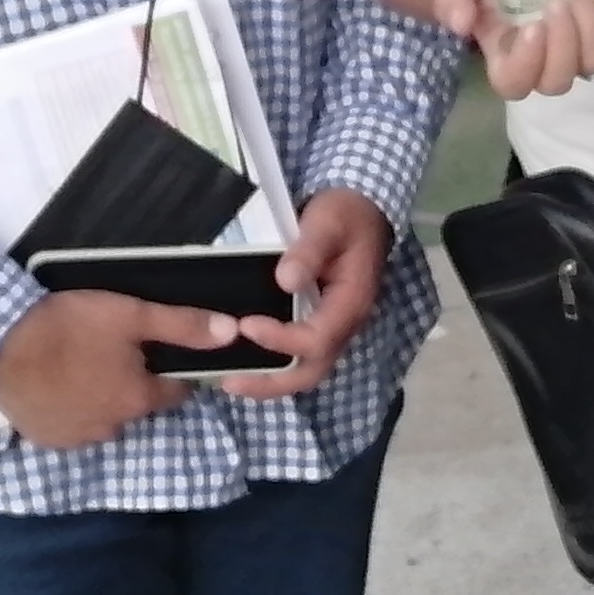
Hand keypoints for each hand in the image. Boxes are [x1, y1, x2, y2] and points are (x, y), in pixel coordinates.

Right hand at [0, 282, 220, 448]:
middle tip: (109, 349)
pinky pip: (73, 425)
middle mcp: (117, 427)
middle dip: (132, 381)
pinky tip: (57, 383)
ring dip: (101, 396)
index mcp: (140, 398)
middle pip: (139, 403)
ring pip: (106, 415)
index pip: (176, 389)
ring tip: (79, 363)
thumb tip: (233, 333)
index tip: (154, 349)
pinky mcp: (50, 439)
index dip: (171, 368)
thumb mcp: (128, 315)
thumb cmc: (67, 328)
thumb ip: (182, 325)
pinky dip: (72, 408)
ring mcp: (80, 438)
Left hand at [219, 189, 390, 398]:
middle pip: (313, 369)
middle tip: (231, 382)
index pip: (318, 338)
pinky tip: (246, 363)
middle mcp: (345, 324)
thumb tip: (285, 280)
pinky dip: (274, 366)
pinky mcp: (321, 324)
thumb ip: (309, 250)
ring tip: (232, 381)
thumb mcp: (327, 222)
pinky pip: (301, 357)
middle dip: (273, 382)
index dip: (282, 339)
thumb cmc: (344, 214)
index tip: (246, 325)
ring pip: (307, 369)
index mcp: (351, 301)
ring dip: (271, 380)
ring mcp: (334, 327)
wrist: (362, 211)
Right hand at [432, 0, 593, 100]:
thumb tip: (460, 23)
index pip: (515, 84)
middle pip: (559, 81)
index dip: (526, 64)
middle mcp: (544, 58)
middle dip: (562, 46)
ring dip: (590, 31)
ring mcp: (578, 42)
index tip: (531, 26)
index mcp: (505, 55)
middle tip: (556, 2)